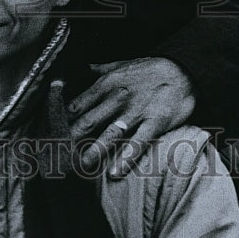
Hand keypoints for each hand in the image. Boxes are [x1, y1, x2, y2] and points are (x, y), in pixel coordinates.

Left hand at [67, 58, 195, 178]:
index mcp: (106, 84)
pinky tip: (115, 173)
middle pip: (89, 121)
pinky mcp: (155, 122)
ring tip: (81, 166)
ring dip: (94, 150)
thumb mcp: (123, 64)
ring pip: (110, 133)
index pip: (77, 105)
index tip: (54, 137)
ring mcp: (136, 111)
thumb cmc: (151, 68)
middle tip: (59, 156)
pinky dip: (127, 158)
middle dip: (72, 140)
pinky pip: (139, 143)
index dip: (63, 122)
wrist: (184, 69)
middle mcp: (117, 98)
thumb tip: (84, 68)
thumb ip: (102, 69)